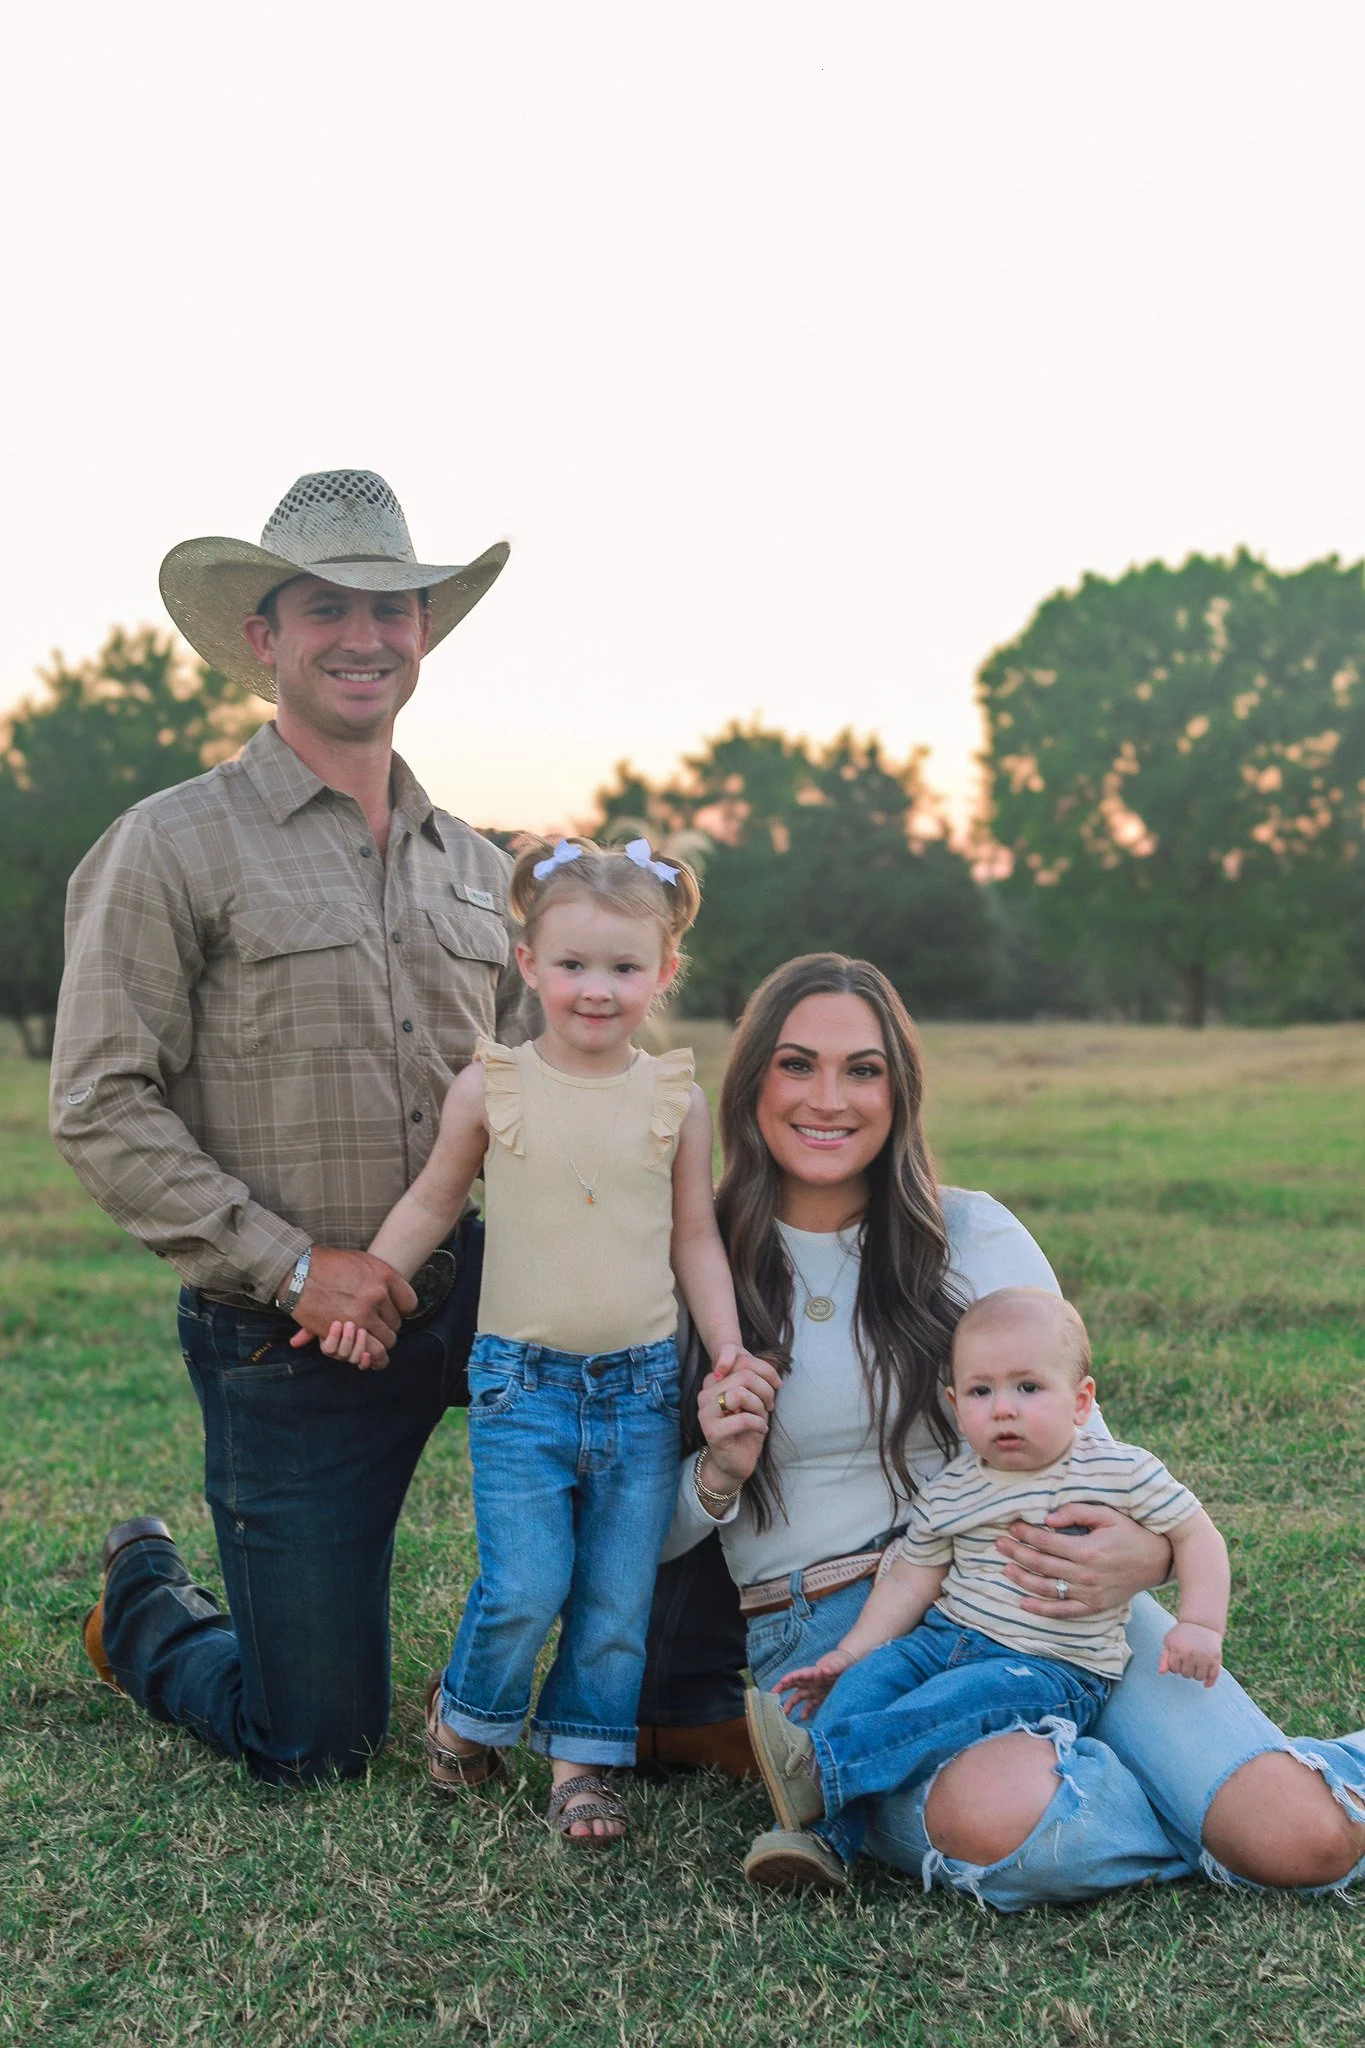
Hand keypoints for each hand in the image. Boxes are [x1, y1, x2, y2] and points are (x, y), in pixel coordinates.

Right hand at [283, 1248, 416, 1369]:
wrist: (298, 1272)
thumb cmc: (330, 1264)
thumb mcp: (362, 1261)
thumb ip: (382, 1279)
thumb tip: (400, 1299)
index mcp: (384, 1276)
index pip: (409, 1303)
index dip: (401, 1309)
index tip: (392, 1309)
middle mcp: (377, 1295)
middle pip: (396, 1323)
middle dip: (387, 1325)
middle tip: (375, 1322)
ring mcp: (362, 1314)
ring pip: (386, 1340)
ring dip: (378, 1340)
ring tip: (367, 1335)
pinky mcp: (346, 1331)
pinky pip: (371, 1350)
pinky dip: (371, 1354)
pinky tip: (365, 1347)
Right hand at [301, 1319, 382, 1369]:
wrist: (362, 1308)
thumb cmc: (340, 1311)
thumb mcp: (325, 1316)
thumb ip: (311, 1328)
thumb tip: (293, 1343)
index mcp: (330, 1344)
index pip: (328, 1348)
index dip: (333, 1338)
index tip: (337, 1323)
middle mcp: (341, 1352)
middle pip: (342, 1354)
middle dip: (347, 1339)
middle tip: (351, 1324)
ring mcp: (354, 1355)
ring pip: (354, 1359)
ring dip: (358, 1346)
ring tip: (362, 1331)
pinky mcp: (368, 1356)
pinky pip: (366, 1365)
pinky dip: (366, 1361)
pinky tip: (368, 1353)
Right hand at [697, 1352, 781, 1490]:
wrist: (735, 1462)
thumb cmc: (746, 1428)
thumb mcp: (754, 1399)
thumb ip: (756, 1379)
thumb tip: (774, 1360)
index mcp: (714, 1382)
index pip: (741, 1361)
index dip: (765, 1371)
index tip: (776, 1385)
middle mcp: (705, 1394)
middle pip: (743, 1376)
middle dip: (765, 1390)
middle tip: (769, 1405)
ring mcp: (706, 1413)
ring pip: (740, 1394)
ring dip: (759, 1406)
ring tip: (762, 1417)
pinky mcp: (712, 1431)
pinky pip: (742, 1419)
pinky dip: (758, 1423)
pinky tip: (761, 1429)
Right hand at [774, 1648, 856, 1717]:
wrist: (849, 1666)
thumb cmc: (843, 1661)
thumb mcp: (840, 1663)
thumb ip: (833, 1667)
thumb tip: (825, 1670)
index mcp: (814, 1672)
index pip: (799, 1675)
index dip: (790, 1678)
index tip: (781, 1683)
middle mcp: (811, 1681)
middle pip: (793, 1685)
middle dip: (782, 1689)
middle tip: (771, 1696)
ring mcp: (814, 1689)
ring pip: (799, 1697)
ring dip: (791, 1704)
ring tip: (784, 1714)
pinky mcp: (820, 1697)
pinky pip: (810, 1705)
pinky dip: (806, 1711)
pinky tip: (802, 1718)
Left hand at [996, 1503, 1173, 1617]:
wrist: (1157, 1560)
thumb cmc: (1129, 1532)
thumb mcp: (1107, 1514)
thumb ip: (1076, 1512)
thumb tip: (1046, 1519)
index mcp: (1087, 1550)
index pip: (1046, 1542)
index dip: (1025, 1534)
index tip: (1011, 1526)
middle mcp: (1086, 1574)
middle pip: (1041, 1564)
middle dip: (1016, 1552)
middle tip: (998, 1543)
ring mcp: (1089, 1593)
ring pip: (1046, 1588)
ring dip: (1021, 1578)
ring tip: (1005, 1567)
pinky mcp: (1094, 1606)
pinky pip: (1063, 1611)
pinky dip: (1041, 1609)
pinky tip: (1023, 1603)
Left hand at [1158, 1622, 1223, 1687]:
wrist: (1202, 1623)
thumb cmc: (1182, 1634)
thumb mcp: (1169, 1642)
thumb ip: (1164, 1658)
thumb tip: (1161, 1673)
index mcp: (1178, 1650)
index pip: (1174, 1669)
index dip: (1174, 1665)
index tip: (1177, 1656)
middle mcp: (1191, 1655)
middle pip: (1186, 1675)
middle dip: (1185, 1669)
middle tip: (1188, 1658)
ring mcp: (1204, 1657)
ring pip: (1199, 1678)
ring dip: (1196, 1674)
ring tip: (1195, 1663)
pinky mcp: (1216, 1659)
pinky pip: (1213, 1677)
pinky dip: (1209, 1682)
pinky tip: (1206, 1684)